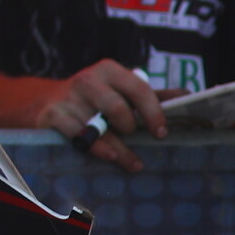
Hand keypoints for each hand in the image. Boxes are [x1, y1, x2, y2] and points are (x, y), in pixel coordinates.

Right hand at [36, 57, 167, 171]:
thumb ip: (151, 95)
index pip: (138, 88)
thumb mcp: (120, 91)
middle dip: (130, 128)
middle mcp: (86, 80)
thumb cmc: (93, 100)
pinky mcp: (52, 114)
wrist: (46, 105)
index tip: (161, 132)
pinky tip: (110, 157)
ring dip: (119, 149)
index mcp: (109, 70)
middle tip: (136, 138)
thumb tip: (188, 95)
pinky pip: (79, 136)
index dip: (154, 113)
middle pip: (117, 107)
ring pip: (98, 127)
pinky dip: (97, 149)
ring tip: (133, 163)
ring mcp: (67, 97)